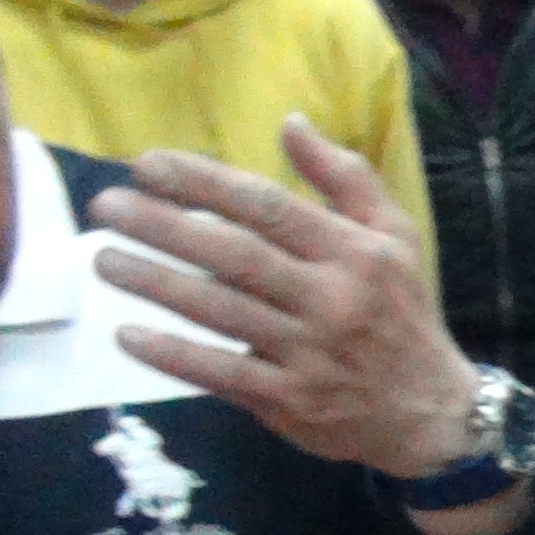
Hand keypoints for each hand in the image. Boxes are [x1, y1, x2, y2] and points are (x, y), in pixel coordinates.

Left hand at [97, 118, 485, 485]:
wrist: (431, 411)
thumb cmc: (401, 313)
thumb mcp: (393, 237)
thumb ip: (345, 177)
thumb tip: (290, 122)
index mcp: (353, 252)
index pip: (268, 206)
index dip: (203, 184)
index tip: (146, 165)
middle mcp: (331, 299)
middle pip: (234, 255)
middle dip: (163, 227)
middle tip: (105, 208)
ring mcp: (308, 353)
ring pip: (220, 311)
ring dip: (155, 284)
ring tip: (103, 260)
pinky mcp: (290, 400)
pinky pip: (221, 373)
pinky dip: (173, 355)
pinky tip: (128, 335)